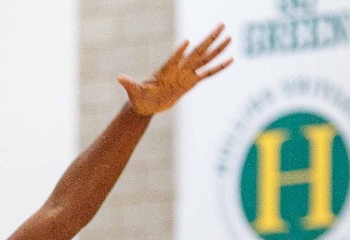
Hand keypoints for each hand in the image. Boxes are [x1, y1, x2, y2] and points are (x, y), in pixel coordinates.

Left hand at [119, 24, 233, 115]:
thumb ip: (129, 84)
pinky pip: (208, 73)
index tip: (186, 42)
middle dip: (209, 39)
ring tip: (230, 37)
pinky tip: (230, 60)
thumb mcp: (134, 92)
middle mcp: (179, 68)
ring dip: (218, 49)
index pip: (174, 59)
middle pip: (197, 52)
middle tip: (221, 25)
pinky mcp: (191, 82)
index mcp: (166, 70)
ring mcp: (186, 74)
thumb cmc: (139, 98)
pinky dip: (219, 67)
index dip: (179, 52)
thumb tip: (119, 78)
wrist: (146, 104)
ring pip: (205, 59)